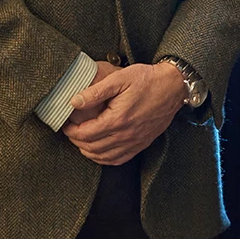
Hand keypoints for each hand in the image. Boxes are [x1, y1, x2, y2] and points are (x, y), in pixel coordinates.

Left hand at [63, 61, 185, 164]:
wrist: (174, 86)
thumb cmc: (147, 79)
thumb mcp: (120, 78)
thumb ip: (95, 92)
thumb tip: (73, 102)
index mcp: (117, 119)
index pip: (84, 134)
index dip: (70, 131)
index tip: (66, 124)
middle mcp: (125, 135)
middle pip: (91, 147)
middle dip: (76, 141)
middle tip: (71, 131)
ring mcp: (134, 142)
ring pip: (103, 157)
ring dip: (88, 151)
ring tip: (82, 140)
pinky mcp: (142, 143)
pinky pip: (118, 159)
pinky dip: (104, 159)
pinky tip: (99, 151)